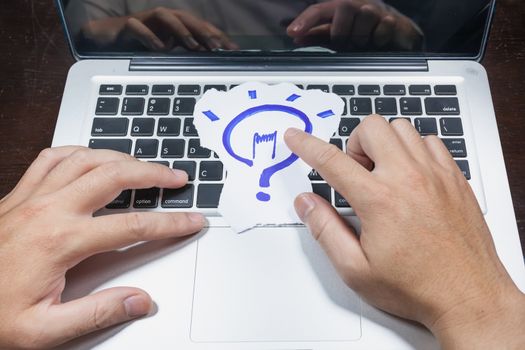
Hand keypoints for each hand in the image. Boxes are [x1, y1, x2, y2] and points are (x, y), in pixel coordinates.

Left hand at [0, 147, 204, 348]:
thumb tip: (141, 300)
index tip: (191, 221)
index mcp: (61, 241)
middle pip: (114, 175)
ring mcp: (32, 196)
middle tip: (176, 178)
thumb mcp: (44, 330)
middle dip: (153, 174)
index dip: (170, 222)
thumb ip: (98, 313)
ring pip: (86, 158)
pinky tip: (93, 157)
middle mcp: (49, 210)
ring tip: (144, 165)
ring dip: (121, 157)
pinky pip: (53, 158)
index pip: (133, 225)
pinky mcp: (19, 194)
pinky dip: (80, 151)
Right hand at [80, 7, 238, 50]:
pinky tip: (159, 48)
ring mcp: (147, 19)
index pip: (201, 27)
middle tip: (218, 46)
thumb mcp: (169, 49)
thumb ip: (186, 51)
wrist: (108, 37)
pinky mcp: (129, 25)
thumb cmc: (142, 43)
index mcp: (176, 25)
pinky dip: (149, 37)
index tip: (234, 50)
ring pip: (167, 17)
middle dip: (205, 31)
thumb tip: (209, 58)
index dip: (218, 36)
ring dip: (182, 30)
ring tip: (193, 45)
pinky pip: (139, 27)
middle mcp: (164, 19)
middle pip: (188, 19)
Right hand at [285, 116, 524, 348]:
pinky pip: (430, 141)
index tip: (295, 137)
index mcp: (379, 200)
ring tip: (382, 173)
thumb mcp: (356, 269)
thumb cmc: (416, 287)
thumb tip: (306, 203)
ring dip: (383, 143)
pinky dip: (414, 149)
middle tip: (355, 172)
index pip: (331, 160)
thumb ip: (325, 230)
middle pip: (371, 128)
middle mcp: (409, 178)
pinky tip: (410, 174)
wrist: (469, 296)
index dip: (306, 145)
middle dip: (353, 143)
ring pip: (402, 129)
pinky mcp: (455, 178)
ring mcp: (436, 175)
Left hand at [287, 0, 421, 49]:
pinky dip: (378, 40)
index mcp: (340, 8)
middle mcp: (357, 5)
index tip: (292, 33)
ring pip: (365, 16)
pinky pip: (383, 28)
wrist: (393, 37)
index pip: (319, 9)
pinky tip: (378, 44)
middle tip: (346, 44)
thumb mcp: (336, 37)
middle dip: (342, 30)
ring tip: (363, 45)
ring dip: (361, 37)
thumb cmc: (359, 35)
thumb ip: (317, 36)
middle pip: (344, 7)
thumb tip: (295, 37)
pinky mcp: (392, 21)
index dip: (305, 20)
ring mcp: (376, 11)